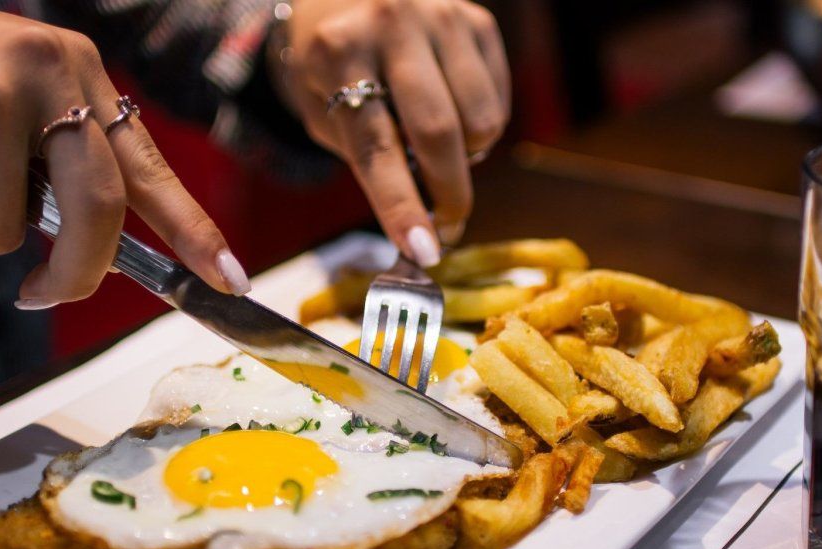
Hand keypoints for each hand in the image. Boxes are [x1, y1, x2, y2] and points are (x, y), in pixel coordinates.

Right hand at [0, 0, 249, 307]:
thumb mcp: (9, 95)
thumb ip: (57, 159)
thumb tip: (93, 250)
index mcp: (75, 66)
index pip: (148, 164)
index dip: (192, 229)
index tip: (231, 280)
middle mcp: (45, 70)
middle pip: (100, 209)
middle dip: (76, 273)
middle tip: (42, 295)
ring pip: (8, 231)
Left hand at [279, 0, 509, 264]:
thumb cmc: (332, 68)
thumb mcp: (323, 112)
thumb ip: (367, 161)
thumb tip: (424, 227)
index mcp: (340, 51)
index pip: (377, 146)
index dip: (401, 206)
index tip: (423, 251)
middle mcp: (394, 24)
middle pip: (440, 133)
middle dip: (448, 196)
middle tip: (444, 229)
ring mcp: (443, 16)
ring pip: (481, 121)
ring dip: (467, 158)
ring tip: (438, 153)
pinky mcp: (478, 20)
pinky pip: (497, 101)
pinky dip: (481, 129)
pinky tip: (453, 117)